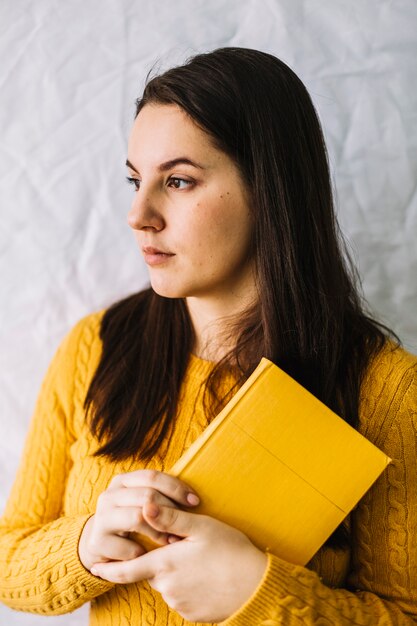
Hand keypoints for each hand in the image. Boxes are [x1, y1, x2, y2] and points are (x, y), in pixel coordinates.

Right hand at [78, 470, 199, 571]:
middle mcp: (109, 496)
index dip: (176, 487)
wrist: (101, 545)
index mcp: (122, 481)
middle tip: (185, 526)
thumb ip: (161, 496)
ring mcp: (101, 518)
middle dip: (171, 511)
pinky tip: (149, 555)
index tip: (195, 502)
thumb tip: (193, 499)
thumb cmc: (132, 521)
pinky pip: (129, 547)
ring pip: (138, 518)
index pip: (152, 476)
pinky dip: (144, 552)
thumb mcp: (143, 504)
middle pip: (146, 496)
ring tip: (171, 541)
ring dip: (160, 532)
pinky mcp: (98, 542)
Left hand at [90, 502, 267, 622]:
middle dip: (160, 561)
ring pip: (169, 584)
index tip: (96, 568)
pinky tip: (208, 576)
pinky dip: (189, 587)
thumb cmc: (230, 551)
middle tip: (182, 549)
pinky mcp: (193, 615)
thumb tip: (145, 506)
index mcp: (165, 564)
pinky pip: (183, 597)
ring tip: (202, 561)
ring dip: (177, 573)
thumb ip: (169, 519)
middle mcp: (167, 587)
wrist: (256, 586)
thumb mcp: (200, 528)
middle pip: (153, 572)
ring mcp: (180, 604)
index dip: (110, 569)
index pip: (128, 569)